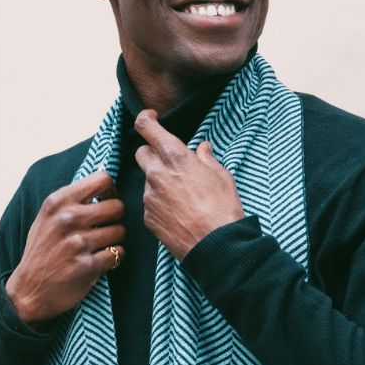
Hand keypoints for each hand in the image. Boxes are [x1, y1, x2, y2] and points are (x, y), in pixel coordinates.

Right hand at [5, 169, 125, 326]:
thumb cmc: (42, 251)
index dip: (111, 191)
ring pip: (120, 231)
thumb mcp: (47, 218)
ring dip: (114, 240)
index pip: (102, 180)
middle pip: (117, 206)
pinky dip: (114, 257)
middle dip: (115, 218)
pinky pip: (118, 253)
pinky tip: (101, 260)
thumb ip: (71, 201)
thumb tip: (105, 186)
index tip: (105, 202)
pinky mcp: (88, 265)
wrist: (29, 290)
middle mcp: (67, 219)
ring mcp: (78, 243)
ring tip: (100, 246)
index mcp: (57, 202)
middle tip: (105, 227)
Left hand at [134, 109, 244, 259]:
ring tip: (182, 195)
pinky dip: (160, 203)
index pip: (146, 127)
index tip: (151, 118)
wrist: (216, 246)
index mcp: (175, 157)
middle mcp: (156, 174)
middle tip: (171, 161)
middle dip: (153, 153)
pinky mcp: (148, 217)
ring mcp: (149, 197)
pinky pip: (150, 203)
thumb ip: (206, 158)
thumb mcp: (221, 176)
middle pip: (141, 153)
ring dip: (159, 181)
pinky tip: (178, 212)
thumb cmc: (223, 209)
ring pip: (147, 180)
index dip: (145, 119)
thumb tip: (201, 149)